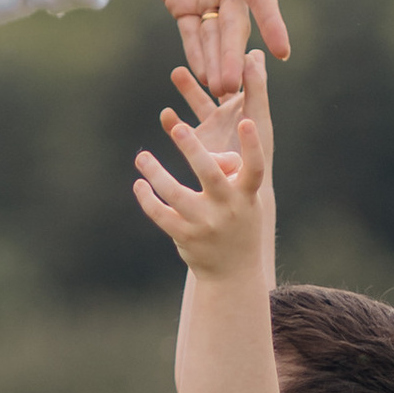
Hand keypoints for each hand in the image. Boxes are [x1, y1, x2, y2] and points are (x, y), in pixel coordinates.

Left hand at [133, 47, 270, 279]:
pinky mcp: (184, 236)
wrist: (233, 273)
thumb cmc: (238, 221)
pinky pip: (160, 213)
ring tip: (141, 157)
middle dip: (194, 150)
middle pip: (209, 174)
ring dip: (155, 172)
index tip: (247, 120)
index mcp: (247, 195)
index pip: (254, 167)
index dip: (251, 145)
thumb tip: (202, 143)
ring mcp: (205, 224)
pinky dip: (147, 198)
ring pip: (174, 193)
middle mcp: (228, 208)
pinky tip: (140, 184)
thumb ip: (228, 169)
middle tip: (179, 127)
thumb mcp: (244, 198)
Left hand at [134, 0, 290, 93]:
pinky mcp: (182, 4)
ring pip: (215, 35)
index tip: (283, 50)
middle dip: (234, 55)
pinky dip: (196, 53)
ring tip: (221, 91)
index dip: (272, 22)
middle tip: (234, 85)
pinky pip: (191, 33)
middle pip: (236, 25)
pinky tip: (201, 77)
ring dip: (218, 61)